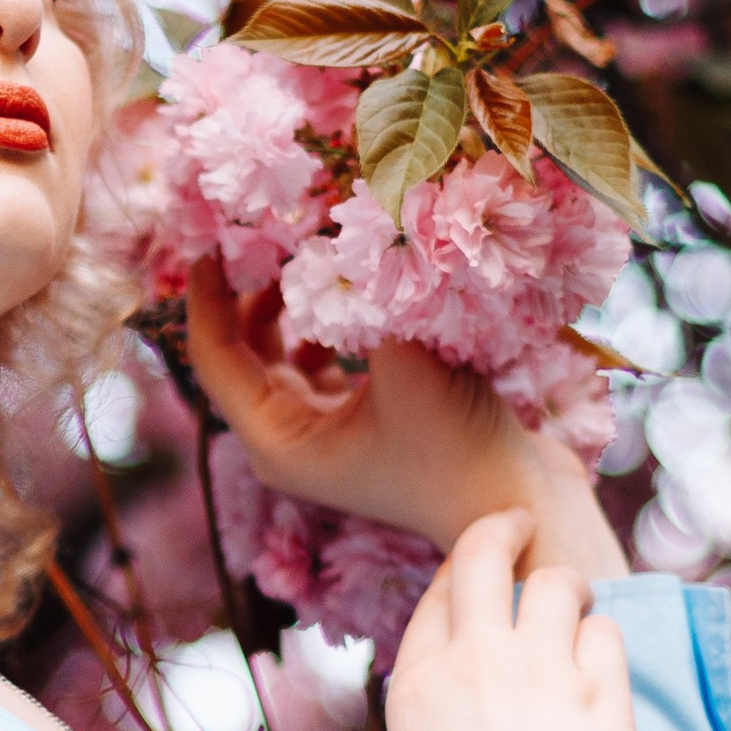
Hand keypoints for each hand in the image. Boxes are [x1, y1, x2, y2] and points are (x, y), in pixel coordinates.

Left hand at [186, 259, 625, 581]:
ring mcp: (331, 432)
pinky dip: (336, 323)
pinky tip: (361, 288)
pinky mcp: (370, 420)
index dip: (206, 297)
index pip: (214, 359)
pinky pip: (330, 360)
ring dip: (297, 305)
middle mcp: (292, 441)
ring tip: (319, 251)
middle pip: (244, 354)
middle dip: (251, 293)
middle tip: (268, 232)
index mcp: (276, 442)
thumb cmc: (455, 446)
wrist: (523, 505)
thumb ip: (367, 294)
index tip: (210, 239)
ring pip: (288, 354)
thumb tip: (356, 224)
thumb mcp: (403, 361)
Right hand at [366, 509, 642, 730]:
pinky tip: (601, 665)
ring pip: (558, 585)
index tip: (477, 563)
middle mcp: (475, 665)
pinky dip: (603, 640)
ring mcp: (544, 675)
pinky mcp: (605, 699)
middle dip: (502, 532)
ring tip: (575, 604)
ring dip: (566, 588)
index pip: (438, 597)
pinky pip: (607, 633)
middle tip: (519, 527)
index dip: (459, 571)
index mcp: (416, 691)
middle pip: (485, 558)